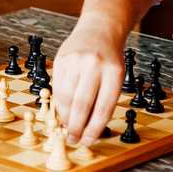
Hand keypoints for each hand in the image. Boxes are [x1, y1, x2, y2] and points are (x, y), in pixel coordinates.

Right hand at [53, 17, 125, 146]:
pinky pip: (57, 87)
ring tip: (67, 127)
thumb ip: (103, 101)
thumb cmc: (109, 60)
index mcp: (114, 72)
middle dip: (76, 127)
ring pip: (66, 98)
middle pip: (82, 104)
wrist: (99, 30)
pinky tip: (61, 112)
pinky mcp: (61, 59)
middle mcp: (94, 65)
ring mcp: (75, 61)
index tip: (88, 141)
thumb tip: (88, 130)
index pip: (103, 108)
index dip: (94, 129)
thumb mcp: (116, 77)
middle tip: (73, 139)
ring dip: (65, 117)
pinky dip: (58, 103)